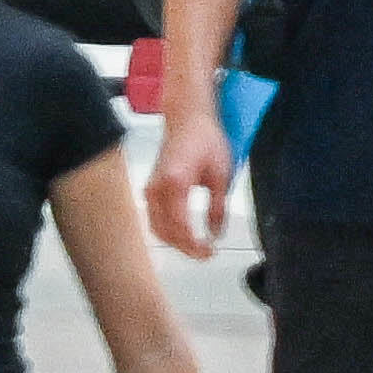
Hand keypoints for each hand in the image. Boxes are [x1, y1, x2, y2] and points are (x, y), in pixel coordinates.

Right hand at [145, 119, 238, 261]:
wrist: (188, 119)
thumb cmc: (205, 140)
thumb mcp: (221, 174)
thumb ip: (217, 207)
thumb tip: (215, 234)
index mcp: (175, 182)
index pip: (180, 225)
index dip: (194, 244)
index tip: (210, 251)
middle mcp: (157, 188)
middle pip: (166, 230)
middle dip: (185, 248)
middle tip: (207, 253)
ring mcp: (151, 189)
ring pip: (157, 227)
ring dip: (175, 242)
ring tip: (197, 247)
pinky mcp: (151, 189)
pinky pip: (154, 218)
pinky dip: (168, 231)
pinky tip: (184, 235)